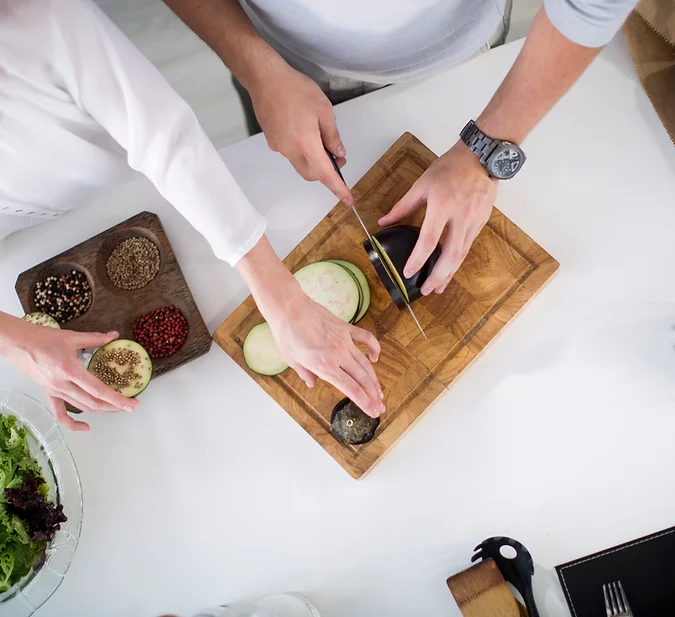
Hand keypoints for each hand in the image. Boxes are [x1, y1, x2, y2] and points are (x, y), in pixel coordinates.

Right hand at [2, 319, 136, 430]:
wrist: (17, 343)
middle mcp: (63, 384)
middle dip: (114, 407)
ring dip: (101, 410)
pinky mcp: (48, 393)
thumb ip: (95, 338)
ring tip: (116, 408)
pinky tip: (85, 427)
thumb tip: (114, 335)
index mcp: (70, 370)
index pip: (98, 390)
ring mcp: (55, 391)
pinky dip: (73, 424)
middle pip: (93, 402)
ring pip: (81, 407)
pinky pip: (60, 413)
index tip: (131, 404)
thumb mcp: (72, 337)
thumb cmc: (41, 338)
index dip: (117, 399)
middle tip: (130, 406)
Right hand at [248, 64, 352, 203]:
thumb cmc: (294, 89)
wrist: (265, 79)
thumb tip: (338, 153)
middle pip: (311, 174)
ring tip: (319, 138)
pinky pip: (291, 154)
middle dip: (325, 171)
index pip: (325, 174)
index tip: (347, 198)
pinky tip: (303, 130)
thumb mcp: (323, 109)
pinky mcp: (272, 142)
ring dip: (313, 160)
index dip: (338, 188)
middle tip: (337, 155)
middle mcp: (290, 150)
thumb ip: (332, 135)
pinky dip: (302, 150)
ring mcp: (279, 147)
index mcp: (306, 142)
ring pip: (301, 165)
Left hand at [266, 291, 384, 418]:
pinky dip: (374, 348)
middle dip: (373, 395)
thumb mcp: (292, 360)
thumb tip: (312, 383)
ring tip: (379, 390)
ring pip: (365, 364)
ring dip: (374, 378)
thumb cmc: (287, 334)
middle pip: (362, 379)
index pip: (351, 389)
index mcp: (325, 367)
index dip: (365, 402)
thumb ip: (305, 374)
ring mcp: (344, 341)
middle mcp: (338, 356)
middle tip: (380, 406)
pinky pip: (365, 339)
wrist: (290, 308)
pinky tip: (375, 357)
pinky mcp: (346, 329)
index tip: (373, 411)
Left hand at [379, 141, 496, 293]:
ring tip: (438, 288)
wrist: (482, 157)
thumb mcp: (422, 184)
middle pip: (450, 256)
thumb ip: (403, 207)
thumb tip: (384, 222)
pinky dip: (457, 261)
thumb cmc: (450, 168)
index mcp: (441, 206)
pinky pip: (468, 246)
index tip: (408, 272)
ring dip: (449, 274)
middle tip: (426, 291)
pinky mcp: (481, 222)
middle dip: (438, 277)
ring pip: (461, 255)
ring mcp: (473, 221)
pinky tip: (449, 269)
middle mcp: (459, 217)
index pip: (428, 240)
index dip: (417, 260)